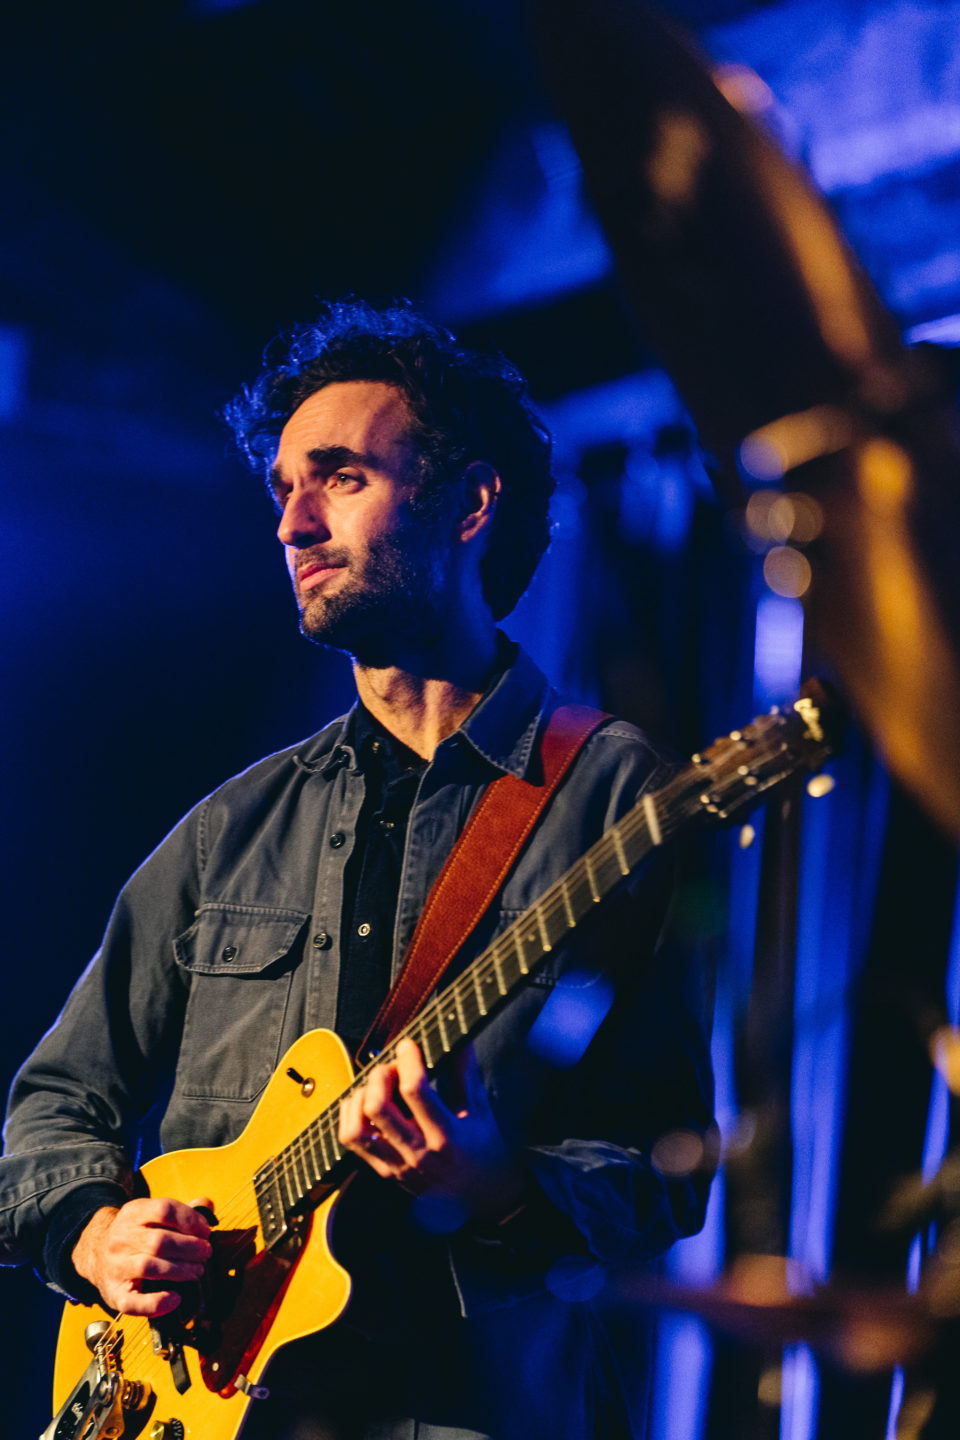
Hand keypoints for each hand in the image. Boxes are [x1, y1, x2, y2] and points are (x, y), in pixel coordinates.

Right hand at [71, 1196, 213, 1316]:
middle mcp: (121, 1238)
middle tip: (206, 1253)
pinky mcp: (114, 1294)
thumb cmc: (136, 1234)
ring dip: (181, 1270)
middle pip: (160, 1241)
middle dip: (190, 1248)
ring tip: (197, 1271)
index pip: (164, 1210)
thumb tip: (208, 1205)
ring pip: (150, 1267)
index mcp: (133, 1213)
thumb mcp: (150, 1215)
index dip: (190, 1220)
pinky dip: (157, 1303)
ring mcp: (115, 1266)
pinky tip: (175, 1299)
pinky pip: (134, 1303)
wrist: (95, 1253)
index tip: (206, 1231)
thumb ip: (181, 1211)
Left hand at [338, 1038, 526, 1221]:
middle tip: (392, 1067)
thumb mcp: (480, 1108)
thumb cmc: (484, 1149)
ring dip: (360, 1098)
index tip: (408, 1045)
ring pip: (357, 1129)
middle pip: (377, 1108)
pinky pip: (353, 1143)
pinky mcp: (385, 1172)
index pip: (415, 1091)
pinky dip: (351, 1117)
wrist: (483, 1197)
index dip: (407, 1060)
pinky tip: (365, 1104)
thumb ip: (465, 1071)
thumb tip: (459, 1036)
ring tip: (376, 1087)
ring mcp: (397, 1166)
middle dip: (380, 1076)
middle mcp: (418, 1153)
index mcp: (446, 1135)